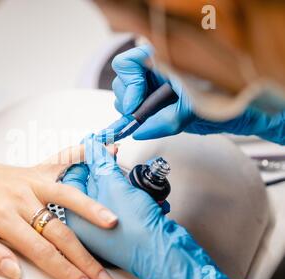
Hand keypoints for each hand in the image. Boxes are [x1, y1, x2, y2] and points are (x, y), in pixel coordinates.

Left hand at [0, 142, 118, 278]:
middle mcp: (21, 198)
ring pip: (67, 197)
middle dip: (85, 259)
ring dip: (92, 210)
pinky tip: (101, 152)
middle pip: (60, 232)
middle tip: (105, 278)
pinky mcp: (35, 171)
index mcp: (3, 217)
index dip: (67, 272)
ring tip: (113, 223)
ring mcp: (31, 181)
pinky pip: (61, 162)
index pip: (42, 251)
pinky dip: (81, 156)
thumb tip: (16, 272)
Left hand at [62, 135, 244, 278]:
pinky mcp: (120, 233)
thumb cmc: (136, 228)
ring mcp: (102, 231)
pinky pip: (123, 208)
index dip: (89, 159)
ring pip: (111, 195)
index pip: (73, 177)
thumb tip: (92, 145)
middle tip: (120, 164)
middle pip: (93, 186)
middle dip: (110, 173)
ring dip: (125, 185)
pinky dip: (134, 199)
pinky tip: (145, 198)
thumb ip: (101, 162)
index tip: (102, 149)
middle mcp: (84, 226)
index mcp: (74, 217)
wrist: (163, 253)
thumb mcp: (114, 186)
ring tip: (137, 186)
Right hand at [109, 44, 283, 144]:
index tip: (136, 105)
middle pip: (124, 80)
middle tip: (142, 117)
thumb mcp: (197, 108)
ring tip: (154, 120)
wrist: (244, 112)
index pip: (130, 62)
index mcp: (168, 58)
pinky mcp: (158, 102)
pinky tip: (148, 124)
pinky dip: (138, 119)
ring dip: (135, 111)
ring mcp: (157, 85)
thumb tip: (140, 130)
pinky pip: (138, 109)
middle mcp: (159, 69)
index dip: (129, 83)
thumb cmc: (230, 99)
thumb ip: (167, 120)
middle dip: (130, 100)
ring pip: (127, 96)